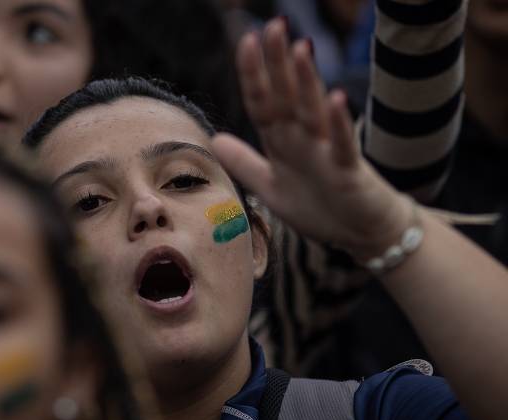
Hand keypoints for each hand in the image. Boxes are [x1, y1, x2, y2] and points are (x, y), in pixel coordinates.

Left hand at [211, 19, 410, 260]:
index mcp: (283, 142)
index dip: (253, 76)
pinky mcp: (349, 171)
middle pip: (286, 97)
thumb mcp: (271, 188)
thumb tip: (215, 139)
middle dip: (278, 64)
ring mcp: (327, 152)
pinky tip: (338, 99)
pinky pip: (343, 144)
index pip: (263, 103)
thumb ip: (245, 163)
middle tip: (273, 27)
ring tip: (301, 49)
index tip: (245, 42)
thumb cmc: (321, 208)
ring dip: (307, 83)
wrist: (361, 234)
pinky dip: (341, 123)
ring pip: (314, 112)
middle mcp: (304, 139)